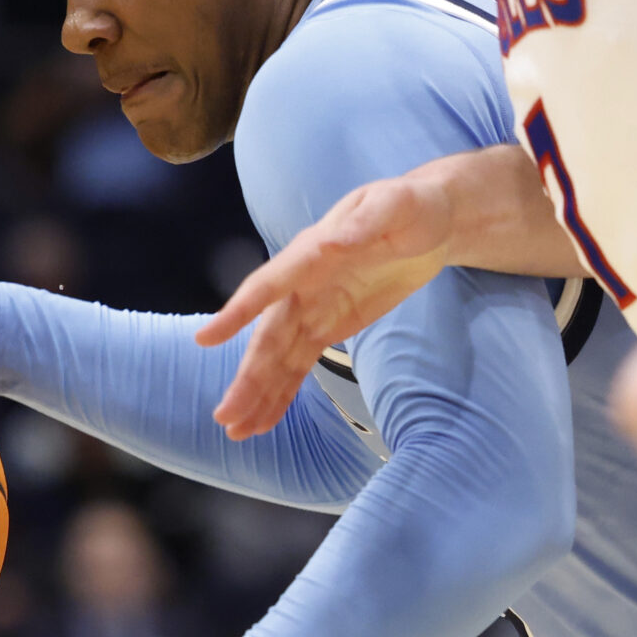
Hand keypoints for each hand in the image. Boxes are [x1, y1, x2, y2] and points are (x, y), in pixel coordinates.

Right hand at [194, 171, 456, 438]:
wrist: (430, 221)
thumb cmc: (411, 206)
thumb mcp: (395, 206)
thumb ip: (364, 223)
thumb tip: (330, 241)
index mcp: (311, 252)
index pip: (268, 286)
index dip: (237, 313)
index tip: (206, 340)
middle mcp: (302, 284)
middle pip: (268, 336)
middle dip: (247, 376)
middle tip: (225, 415)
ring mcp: (313, 308)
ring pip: (278, 357)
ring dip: (257, 393)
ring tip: (236, 430)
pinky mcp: (328, 326)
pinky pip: (299, 364)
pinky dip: (282, 392)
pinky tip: (264, 420)